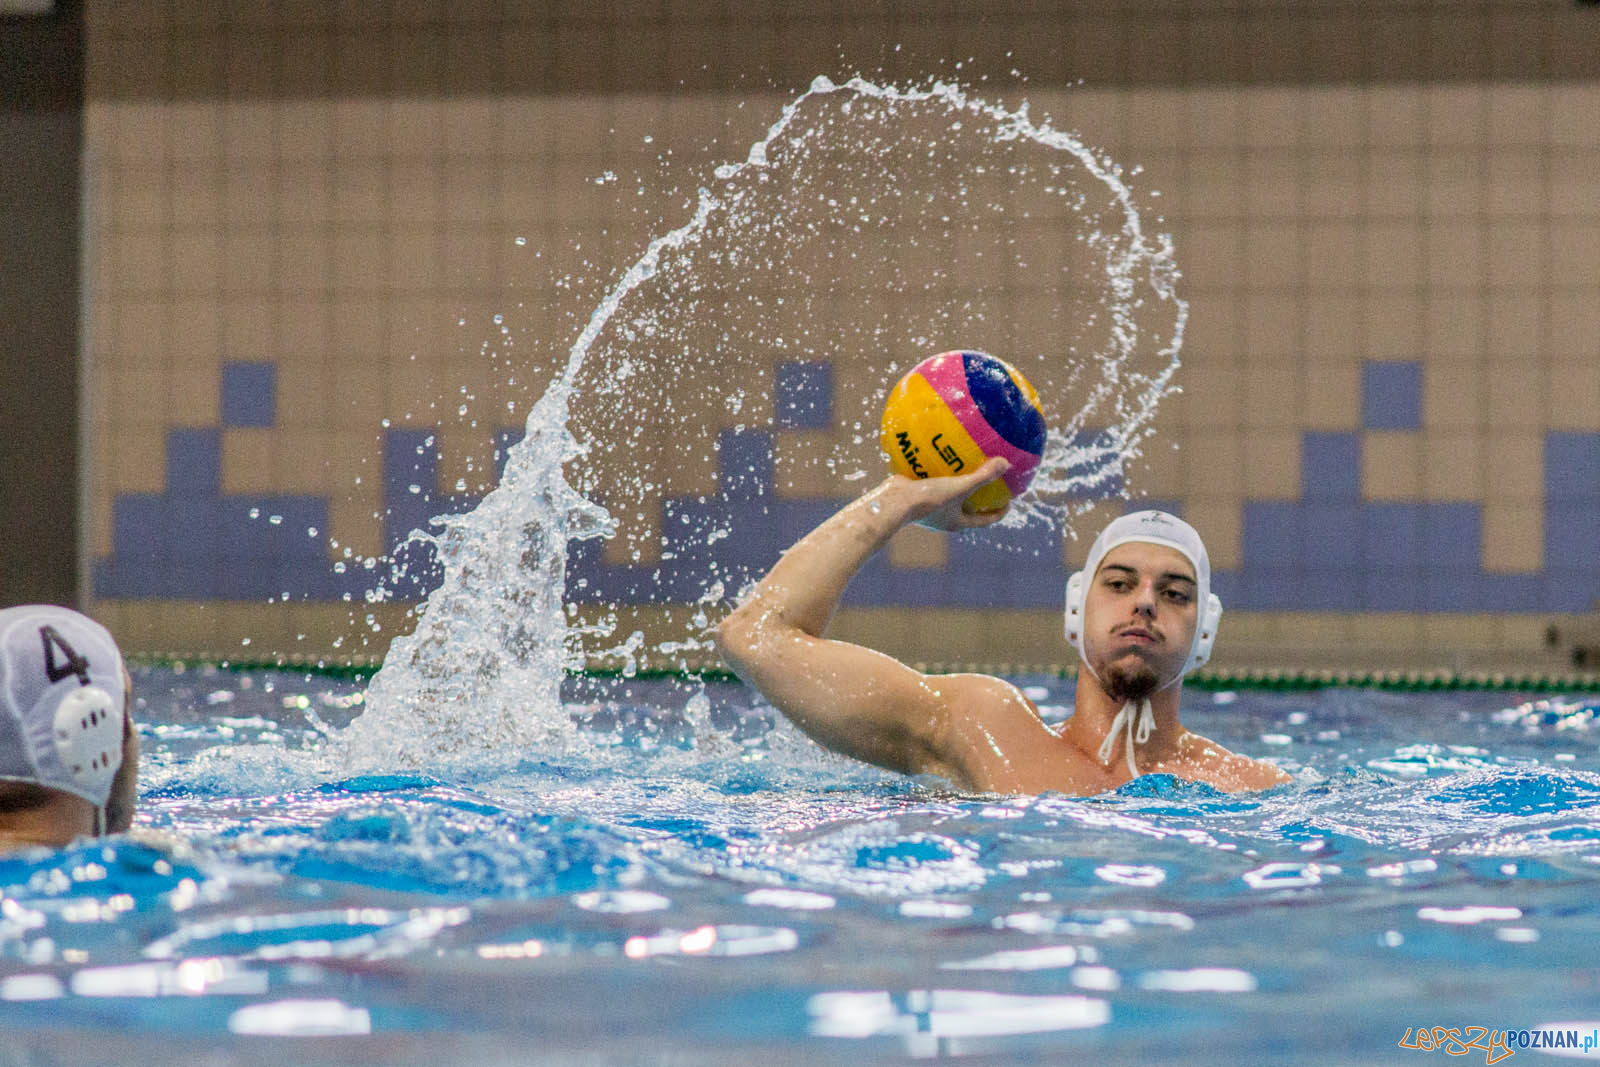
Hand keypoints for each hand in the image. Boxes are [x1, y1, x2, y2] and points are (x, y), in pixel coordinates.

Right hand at [885, 456, 1012, 531]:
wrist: (895, 502)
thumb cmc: (930, 499)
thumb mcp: (961, 487)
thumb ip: (982, 477)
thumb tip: (1006, 464)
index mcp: (958, 523)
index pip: (985, 521)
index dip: (999, 512)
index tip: (1008, 501)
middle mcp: (945, 519)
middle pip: (968, 510)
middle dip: (979, 499)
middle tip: (988, 482)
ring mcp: (931, 510)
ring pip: (950, 499)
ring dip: (958, 487)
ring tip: (966, 469)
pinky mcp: (918, 498)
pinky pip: (934, 488)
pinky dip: (940, 477)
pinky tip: (942, 461)